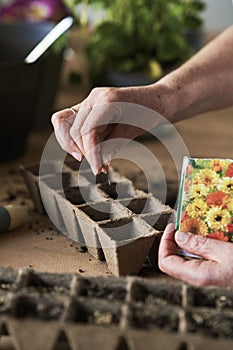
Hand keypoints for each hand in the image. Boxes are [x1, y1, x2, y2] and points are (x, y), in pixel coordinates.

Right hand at [51, 85, 169, 173]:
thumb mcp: (133, 131)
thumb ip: (113, 144)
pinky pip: (71, 123)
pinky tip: (92, 153)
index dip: (90, 153)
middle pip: (74, 130)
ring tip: (94, 161)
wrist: (155, 100)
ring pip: (65, 124)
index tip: (98, 170)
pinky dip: (77, 140)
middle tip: (99, 167)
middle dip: (84, 152)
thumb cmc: (148, 112)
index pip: (88, 131)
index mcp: (108, 100)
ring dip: (75, 146)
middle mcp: (94, 98)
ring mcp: (89, 101)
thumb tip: (99, 161)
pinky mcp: (88, 108)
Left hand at [158, 223, 232, 286]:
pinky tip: (202, 236)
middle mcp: (196, 277)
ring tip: (190, 229)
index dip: (164, 244)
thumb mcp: (224, 251)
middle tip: (179, 226)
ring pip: (182, 258)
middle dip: (172, 241)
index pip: (165, 262)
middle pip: (171, 260)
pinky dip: (194, 246)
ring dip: (183, 242)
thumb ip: (199, 244)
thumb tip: (178, 236)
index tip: (171, 228)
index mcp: (196, 275)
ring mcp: (202, 274)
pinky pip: (194, 258)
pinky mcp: (209, 270)